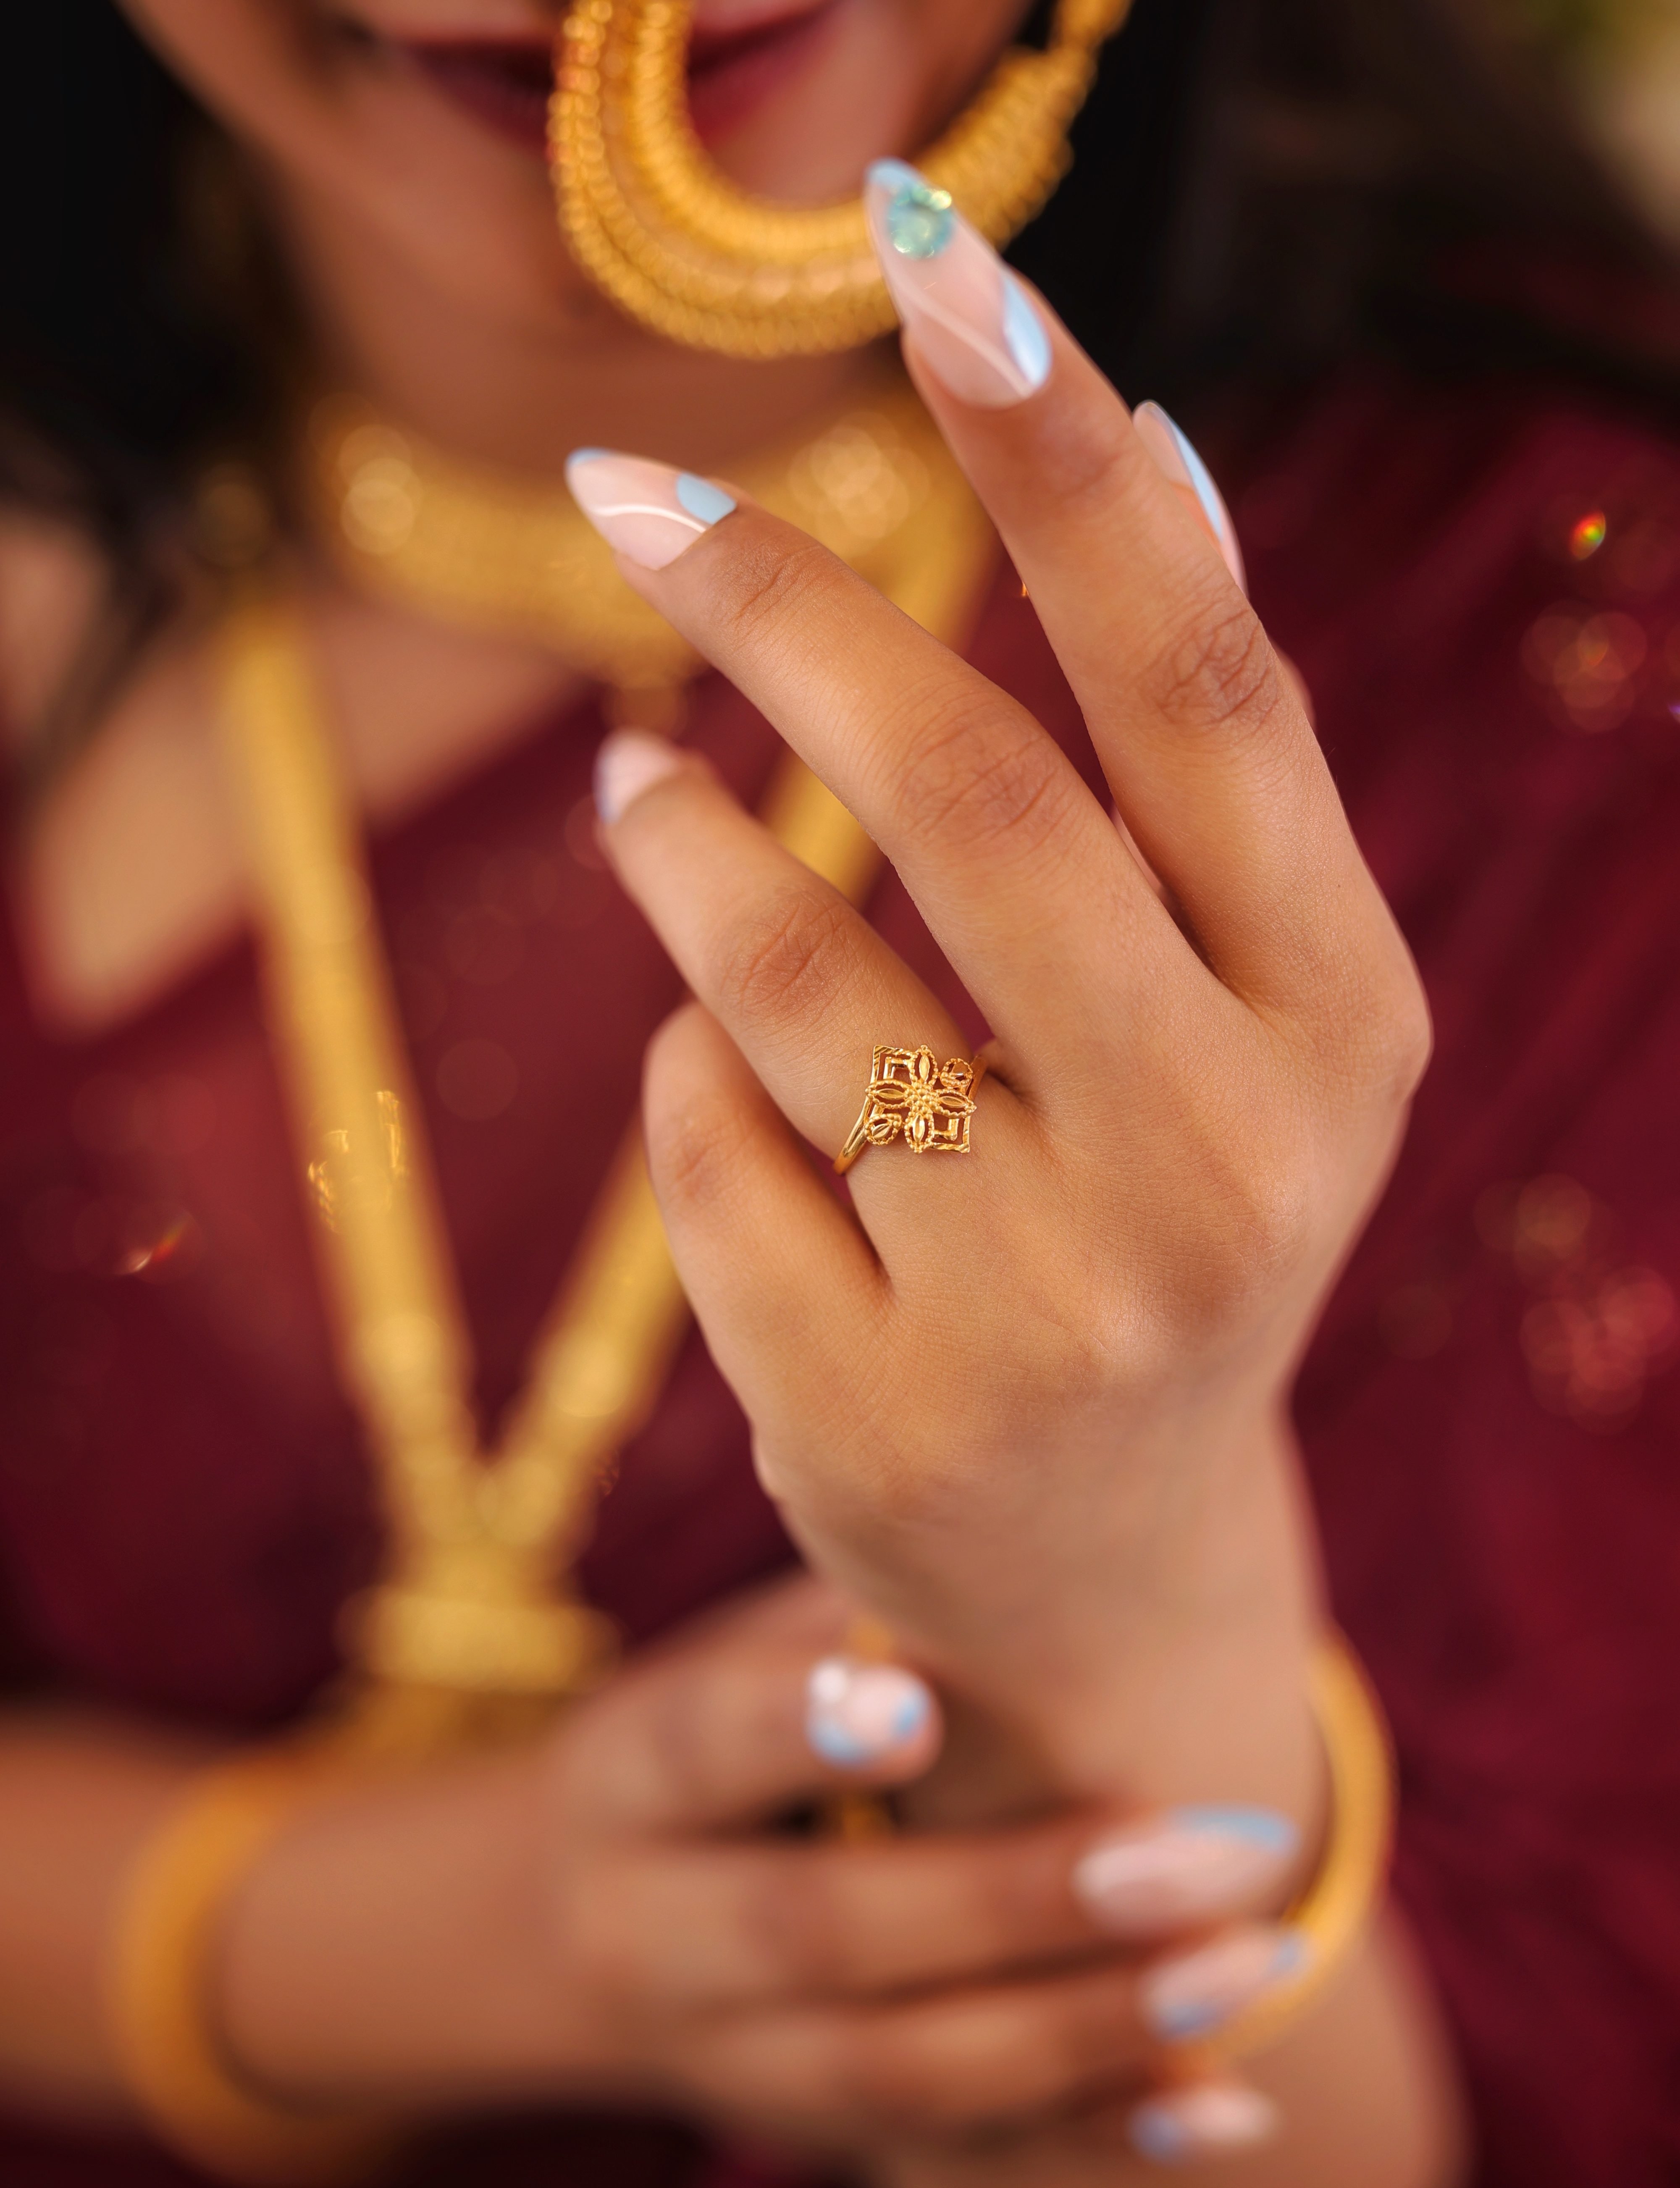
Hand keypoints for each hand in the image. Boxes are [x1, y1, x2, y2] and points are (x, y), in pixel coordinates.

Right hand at [218, 1577, 1304, 2159]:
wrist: (584, 1932)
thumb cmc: (710, 1738)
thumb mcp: (726, 1660)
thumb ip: (844, 1616)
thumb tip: (1009, 1522)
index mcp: (628, 1781)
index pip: (699, 1752)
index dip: (799, 1733)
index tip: (922, 1705)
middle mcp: (655, 1936)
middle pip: (822, 1931)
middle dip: (1015, 1899)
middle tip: (1195, 1851)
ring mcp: (735, 2062)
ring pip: (906, 2074)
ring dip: (1091, 2025)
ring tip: (1247, 1961)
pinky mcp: (820, 2142)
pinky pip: (968, 2153)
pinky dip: (1104, 2128)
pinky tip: (1230, 2108)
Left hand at [568, 207, 1428, 1795]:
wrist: (1110, 1563)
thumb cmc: (1169, 1217)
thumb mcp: (1247, 1017)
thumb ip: (1206, 773)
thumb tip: (1158, 444)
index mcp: (1338, 1032)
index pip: (1202, 691)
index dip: (1066, 465)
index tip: (937, 270)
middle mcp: (1222, 1168)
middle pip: (981, 799)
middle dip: (788, 610)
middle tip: (639, 494)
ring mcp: (1049, 1314)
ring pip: (792, 981)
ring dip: (683, 846)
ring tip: (640, 789)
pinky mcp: (877, 1417)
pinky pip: (705, 1153)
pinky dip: (686, 1080)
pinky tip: (719, 1083)